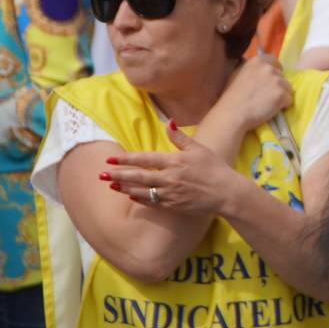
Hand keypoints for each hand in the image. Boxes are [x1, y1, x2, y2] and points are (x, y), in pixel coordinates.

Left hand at [101, 124, 248, 218]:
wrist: (227, 193)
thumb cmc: (215, 168)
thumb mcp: (199, 149)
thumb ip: (180, 138)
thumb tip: (168, 122)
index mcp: (175, 161)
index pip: (145, 159)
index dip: (126, 159)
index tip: (111, 159)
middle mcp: (170, 178)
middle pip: (138, 176)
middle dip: (118, 174)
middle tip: (101, 174)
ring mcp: (170, 193)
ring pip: (141, 190)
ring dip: (124, 187)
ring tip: (111, 185)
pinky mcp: (173, 205)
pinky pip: (152, 202)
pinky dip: (139, 198)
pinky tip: (130, 195)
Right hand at [215, 55, 292, 130]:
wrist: (232, 113)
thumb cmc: (232, 96)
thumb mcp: (239, 74)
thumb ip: (253, 68)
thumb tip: (263, 64)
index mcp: (258, 60)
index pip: (275, 61)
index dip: (274, 71)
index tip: (269, 80)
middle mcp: (269, 68)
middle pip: (282, 76)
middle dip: (276, 85)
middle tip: (264, 95)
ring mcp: (277, 81)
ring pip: (287, 88)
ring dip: (280, 95)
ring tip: (266, 103)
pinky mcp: (282, 94)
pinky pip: (289, 100)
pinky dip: (283, 105)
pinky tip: (270, 109)